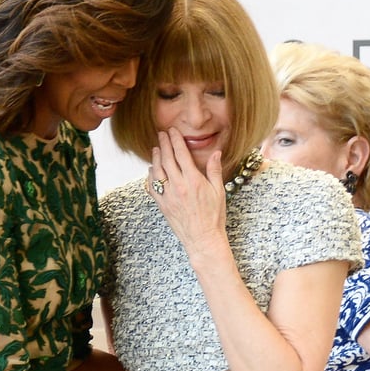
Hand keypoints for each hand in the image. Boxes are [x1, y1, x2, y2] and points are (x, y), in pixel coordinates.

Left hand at [146, 128, 227, 256]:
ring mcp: (168, 196)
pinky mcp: (162, 205)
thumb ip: (214, 170)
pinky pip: (152, 187)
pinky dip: (151, 176)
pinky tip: (152, 170)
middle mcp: (178, 187)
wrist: (202, 239)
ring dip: (156, 158)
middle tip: (161, 134)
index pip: (181, 154)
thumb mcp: (219, 191)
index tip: (173, 131)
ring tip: (156, 148)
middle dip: (164, 144)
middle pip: (167, 159)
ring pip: (157, 172)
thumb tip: (216, 153)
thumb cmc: (213, 217)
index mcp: (193, 181)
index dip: (175, 140)